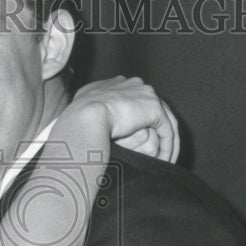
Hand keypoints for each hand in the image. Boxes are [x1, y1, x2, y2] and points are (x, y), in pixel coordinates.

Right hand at [65, 76, 179, 163]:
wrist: (85, 117)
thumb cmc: (77, 119)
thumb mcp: (82, 109)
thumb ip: (91, 111)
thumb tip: (87, 119)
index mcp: (117, 83)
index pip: (135, 101)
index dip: (138, 120)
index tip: (137, 138)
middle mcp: (134, 84)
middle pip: (153, 108)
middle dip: (157, 129)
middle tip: (158, 151)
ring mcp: (146, 94)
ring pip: (164, 120)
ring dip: (166, 142)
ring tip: (164, 160)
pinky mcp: (154, 109)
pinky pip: (166, 131)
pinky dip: (168, 147)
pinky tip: (165, 161)